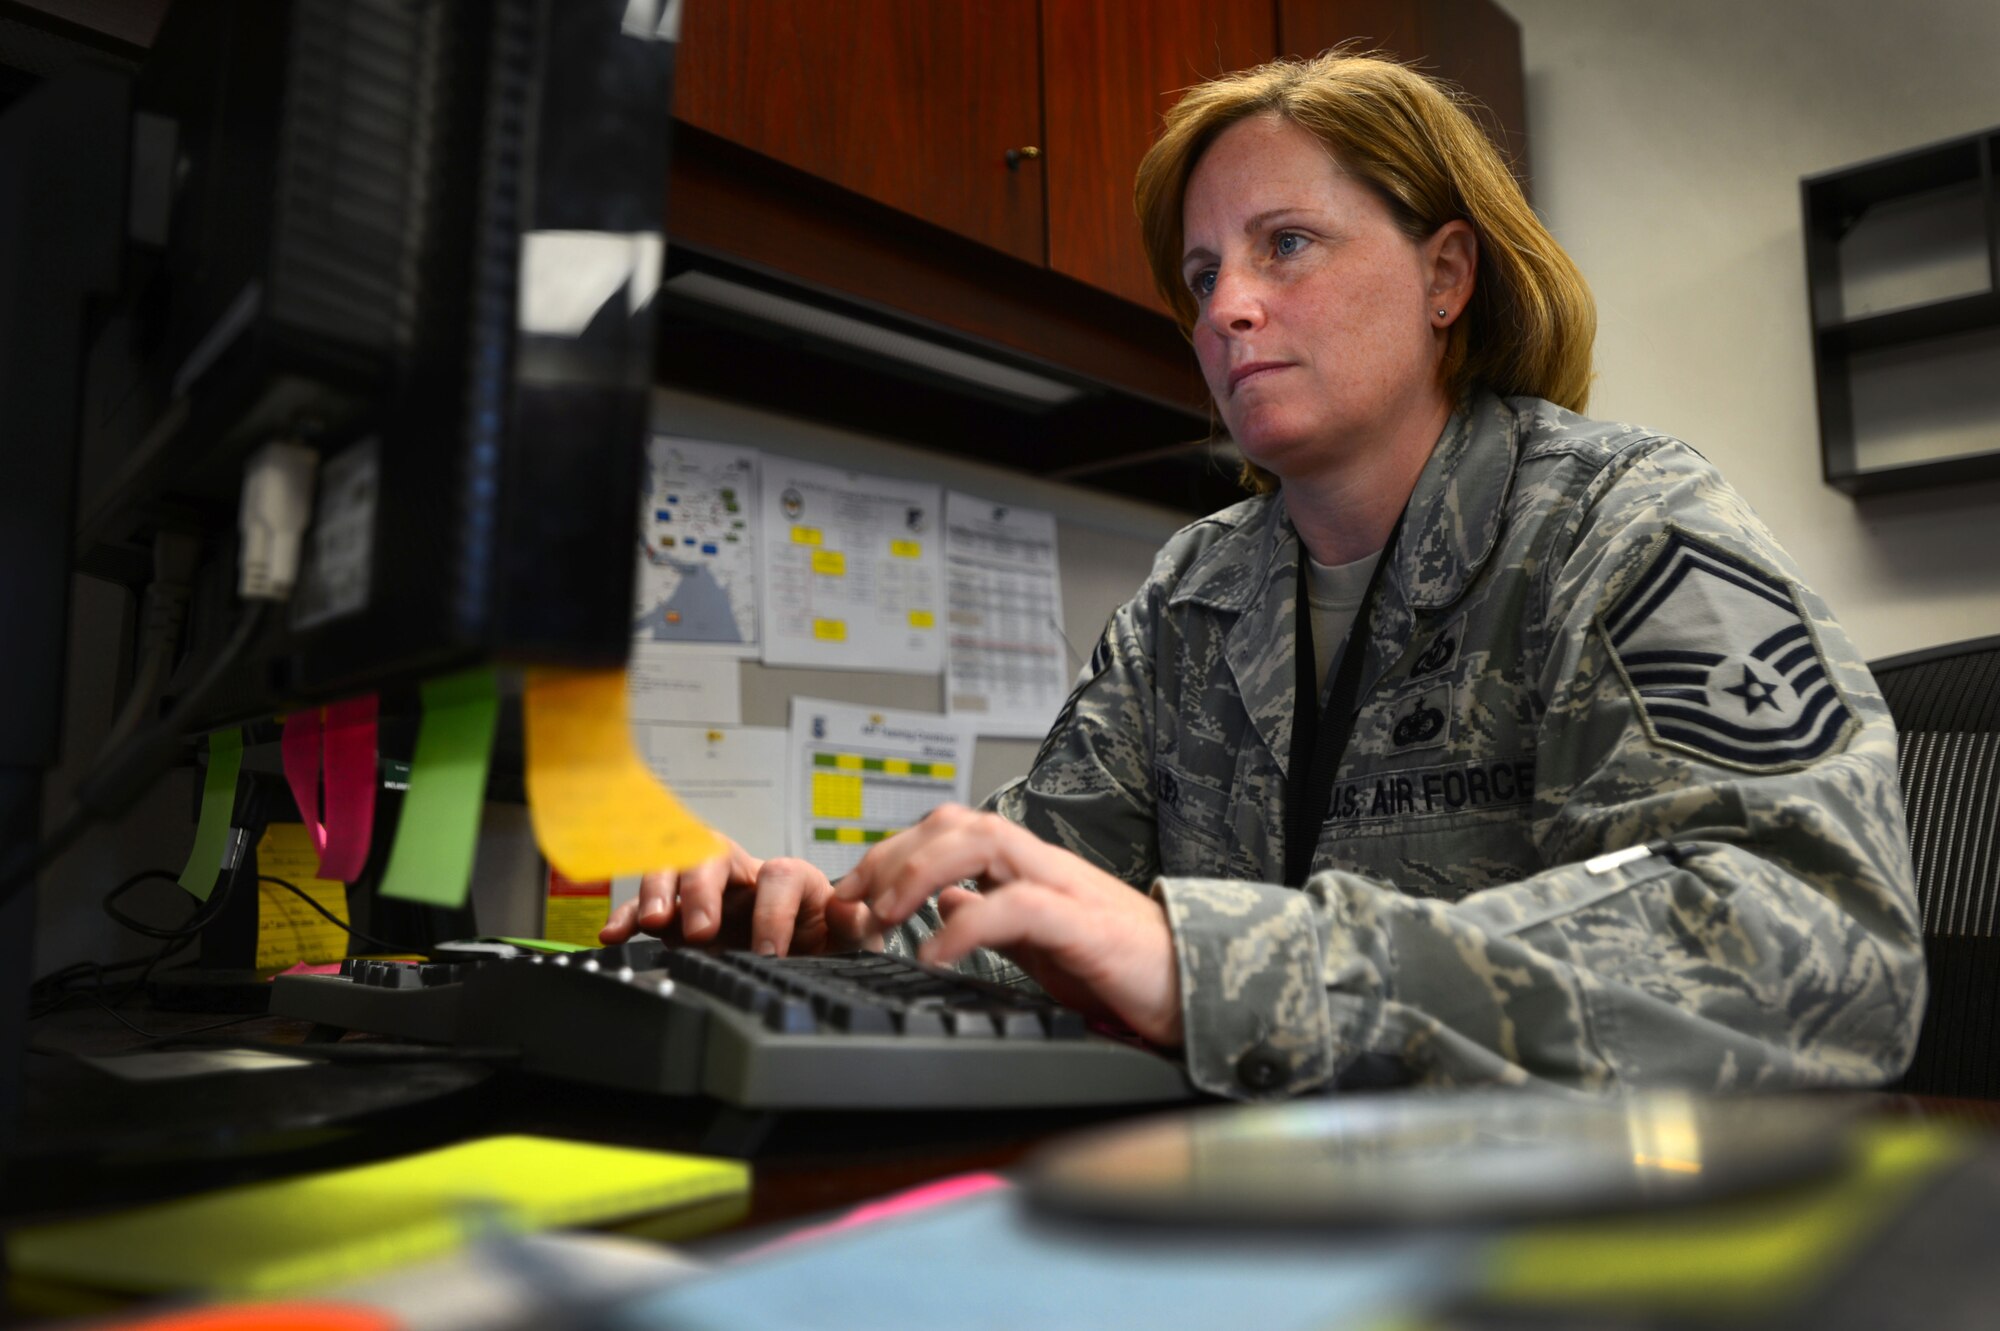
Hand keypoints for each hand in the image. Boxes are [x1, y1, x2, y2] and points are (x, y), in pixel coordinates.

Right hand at [599, 835, 879, 955]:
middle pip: (717, 856)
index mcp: (793, 878)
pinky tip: (614, 933)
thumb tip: (846, 906)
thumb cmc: (832, 943)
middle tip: (700, 929)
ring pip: (676, 868)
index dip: (773, 912)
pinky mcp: (682, 917)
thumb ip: (854, 920)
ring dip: (661, 890)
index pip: (780, 876)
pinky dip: (630, 915)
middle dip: (704, 888)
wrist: (812, 961)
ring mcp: (710, 893)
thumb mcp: (856, 934)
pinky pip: (650, 907)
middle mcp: (746, 876)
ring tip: (652, 922)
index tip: (768, 952)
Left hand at [834, 805, 1183, 1047]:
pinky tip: (933, 954)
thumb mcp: (1040, 943)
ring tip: (882, 916)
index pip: (951, 831)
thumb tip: (941, 906)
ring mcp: (1067, 890)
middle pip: (959, 823)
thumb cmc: (1125, 967)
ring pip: (985, 841)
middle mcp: (1045, 867)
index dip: (893, 852)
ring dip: (920, 872)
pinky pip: (1018, 908)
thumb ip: (992, 918)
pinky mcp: (1087, 927)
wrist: (1202, 989)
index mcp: (1029, 870)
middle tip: (852, 900)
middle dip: (895, 853)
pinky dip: (967, 926)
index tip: (849, 893)